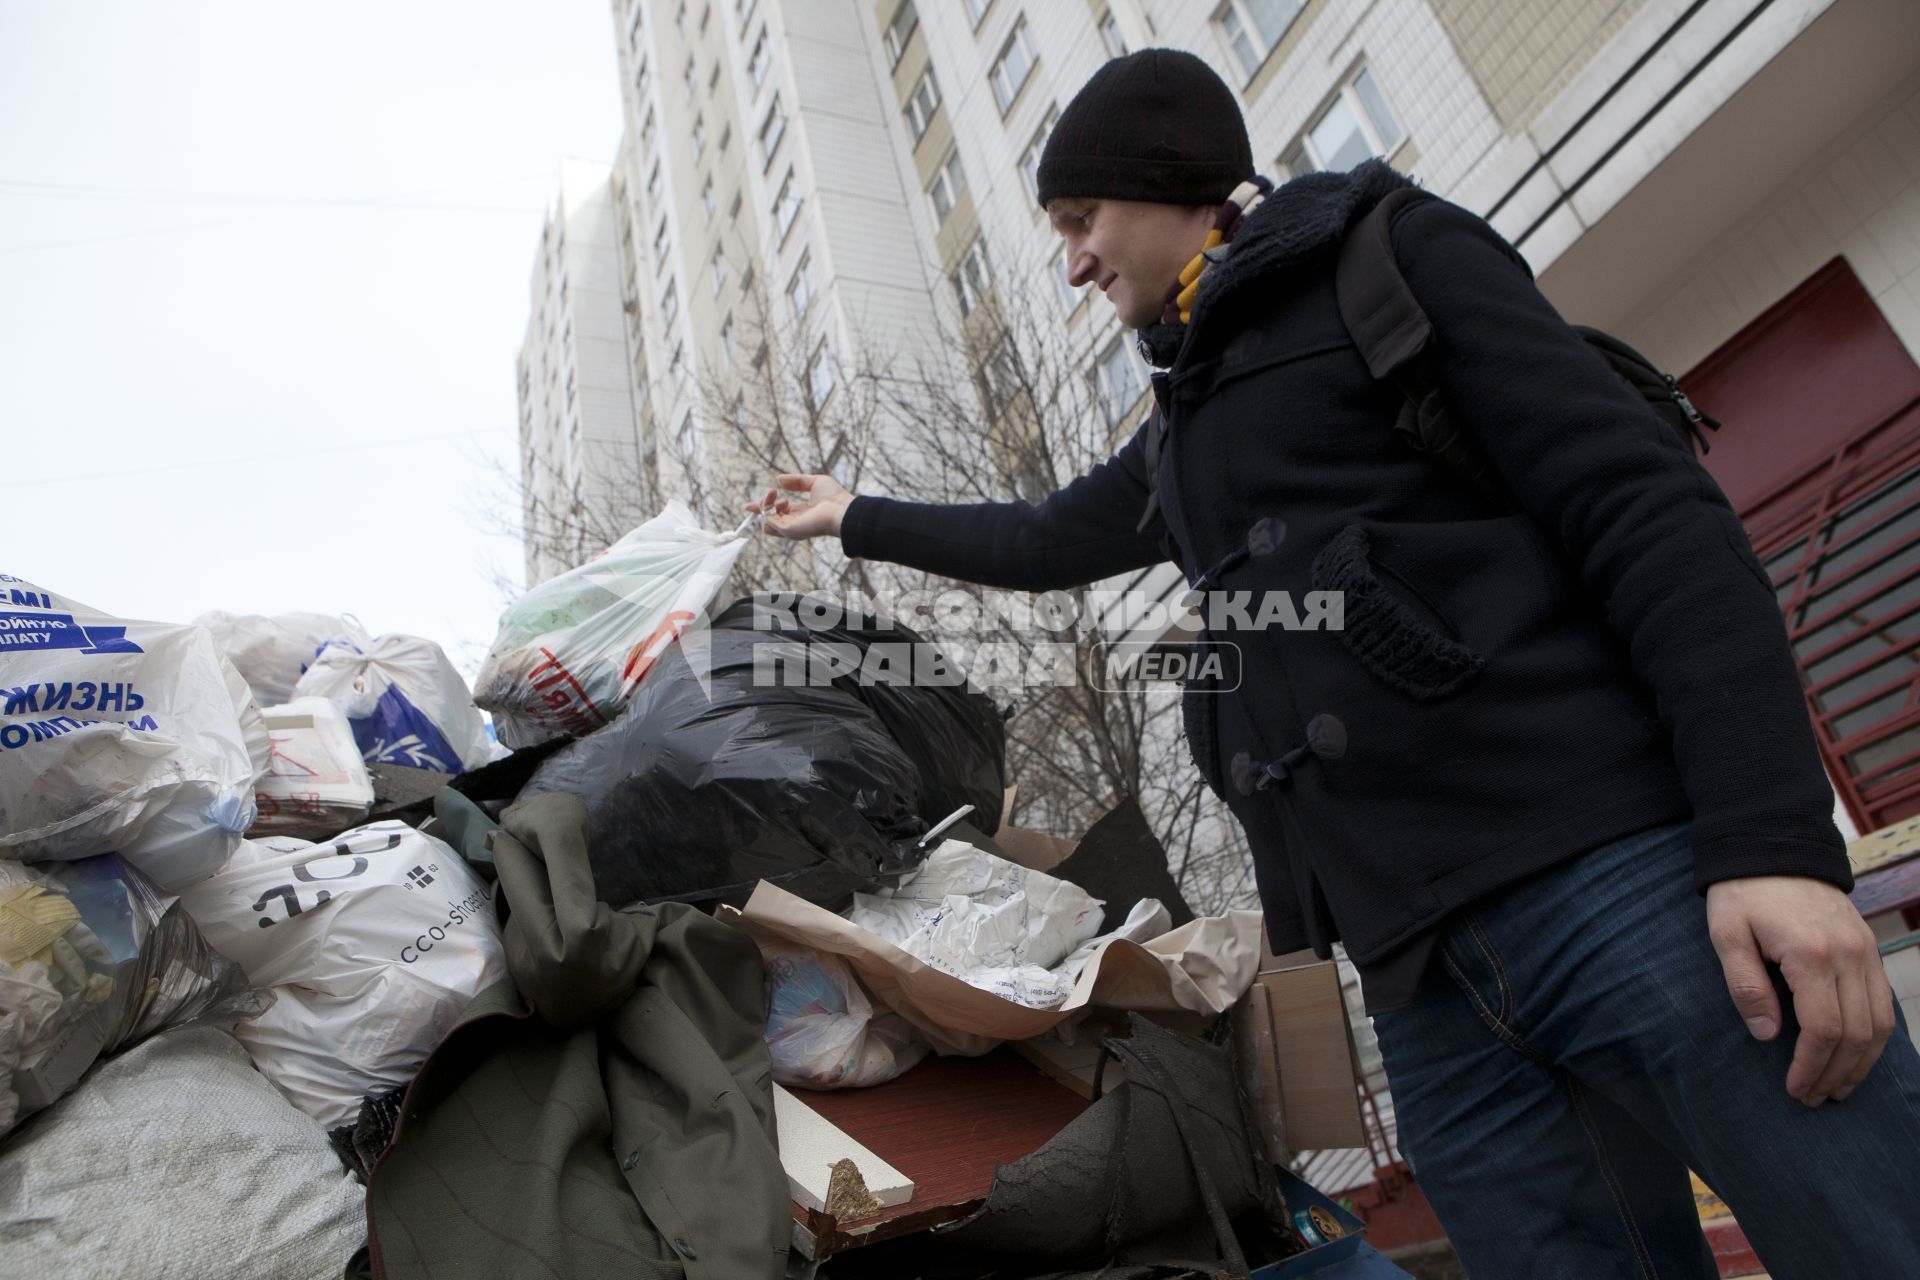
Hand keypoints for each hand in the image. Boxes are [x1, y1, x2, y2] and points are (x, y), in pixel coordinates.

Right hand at [746, 472, 854, 540]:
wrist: (841, 510)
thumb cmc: (834, 497)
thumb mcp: (814, 482)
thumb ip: (797, 481)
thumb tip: (779, 479)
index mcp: (799, 513)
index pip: (776, 512)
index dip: (764, 506)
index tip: (749, 504)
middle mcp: (793, 523)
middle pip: (767, 518)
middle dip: (762, 503)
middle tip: (772, 492)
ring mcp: (790, 528)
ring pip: (765, 520)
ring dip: (765, 505)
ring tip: (776, 495)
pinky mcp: (788, 530)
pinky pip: (768, 522)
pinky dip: (769, 509)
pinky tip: (781, 501)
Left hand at [1706, 875, 1895, 1105]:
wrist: (1775, 845)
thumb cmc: (1743, 892)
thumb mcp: (1726, 933)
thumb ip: (1745, 985)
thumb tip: (1767, 1035)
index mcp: (1811, 954)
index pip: (1824, 1029)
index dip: (1811, 1066)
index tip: (1794, 1089)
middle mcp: (1849, 955)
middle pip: (1857, 1034)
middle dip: (1836, 1074)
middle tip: (1813, 1098)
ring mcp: (1866, 951)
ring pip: (1880, 1023)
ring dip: (1861, 1062)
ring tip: (1836, 1088)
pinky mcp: (1869, 947)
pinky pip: (1884, 1003)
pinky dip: (1875, 1036)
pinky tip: (1855, 1055)